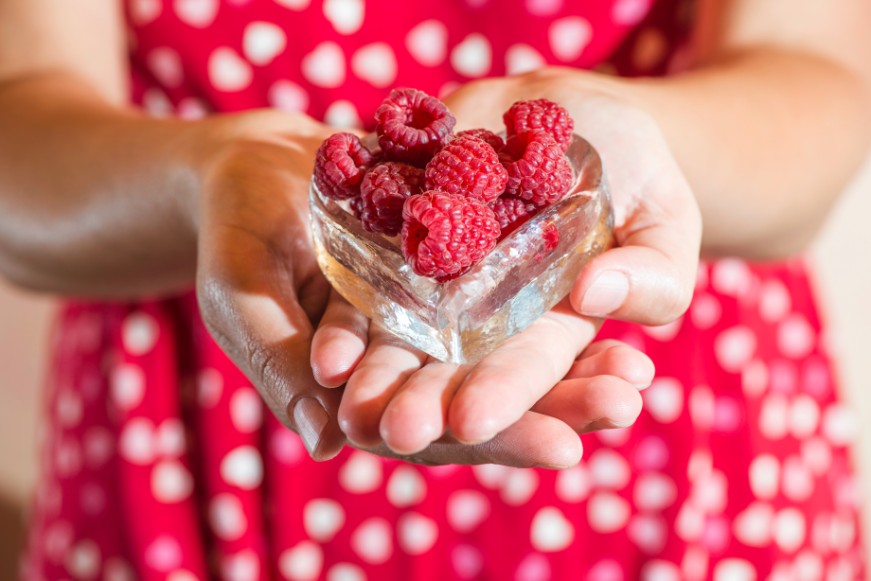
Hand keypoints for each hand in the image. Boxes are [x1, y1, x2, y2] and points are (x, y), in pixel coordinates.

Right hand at [190, 109, 652, 467]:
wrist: (253, 166)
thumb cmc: (231, 231)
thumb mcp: (240, 293)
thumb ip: (278, 360)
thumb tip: (329, 439)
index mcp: (359, 392)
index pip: (432, 431)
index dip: (496, 440)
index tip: (564, 446)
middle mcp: (407, 365)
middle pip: (489, 400)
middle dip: (559, 406)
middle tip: (626, 400)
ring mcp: (431, 321)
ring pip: (508, 353)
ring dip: (575, 363)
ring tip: (639, 368)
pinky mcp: (447, 272)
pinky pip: (506, 292)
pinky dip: (556, 297)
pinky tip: (609, 300)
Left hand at [311, 70, 699, 461]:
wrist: (567, 113)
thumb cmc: (634, 174)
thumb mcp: (666, 223)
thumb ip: (651, 274)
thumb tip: (596, 297)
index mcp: (550, 328)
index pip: (527, 372)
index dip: (503, 397)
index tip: (471, 420)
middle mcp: (485, 317)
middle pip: (448, 367)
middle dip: (421, 398)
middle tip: (392, 429)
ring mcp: (436, 277)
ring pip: (395, 330)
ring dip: (368, 361)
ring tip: (338, 384)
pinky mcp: (400, 233)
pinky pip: (365, 266)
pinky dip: (345, 295)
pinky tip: (324, 334)